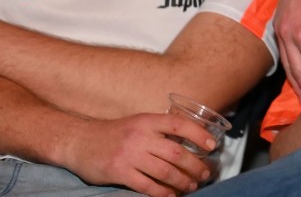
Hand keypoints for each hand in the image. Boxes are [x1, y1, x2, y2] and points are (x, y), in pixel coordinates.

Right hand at [59, 113, 213, 196]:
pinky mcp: (119, 172)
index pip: (179, 124)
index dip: (198, 134)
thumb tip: (189, 141)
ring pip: (164, 171)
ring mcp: (129, 155)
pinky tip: (170, 196)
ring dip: (182, 180)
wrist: (79, 141)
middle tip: (205, 173)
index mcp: (147, 121)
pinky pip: (146, 186)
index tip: (212, 145)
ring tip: (191, 185)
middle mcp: (140, 136)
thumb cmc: (114, 133)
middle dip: (195, 165)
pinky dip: (161, 193)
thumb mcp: (138, 123)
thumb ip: (159, 130)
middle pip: (176, 152)